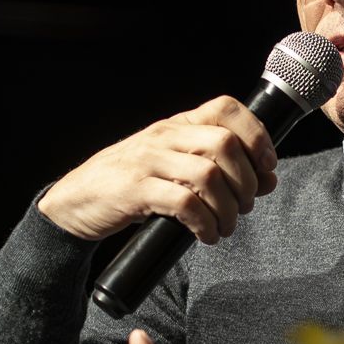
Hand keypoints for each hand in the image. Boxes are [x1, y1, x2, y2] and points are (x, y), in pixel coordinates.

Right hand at [36, 96, 278, 242]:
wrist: (74, 202)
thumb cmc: (131, 184)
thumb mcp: (174, 166)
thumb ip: (217, 168)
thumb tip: (269, 179)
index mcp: (177, 125)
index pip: (227, 109)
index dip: (257, 135)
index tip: (268, 166)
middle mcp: (164, 136)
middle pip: (224, 144)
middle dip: (247, 180)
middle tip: (246, 205)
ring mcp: (147, 162)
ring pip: (208, 175)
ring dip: (228, 208)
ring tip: (226, 226)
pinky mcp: (134, 191)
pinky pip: (184, 203)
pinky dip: (205, 223)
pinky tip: (206, 235)